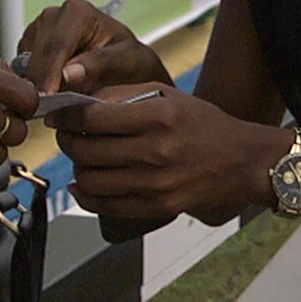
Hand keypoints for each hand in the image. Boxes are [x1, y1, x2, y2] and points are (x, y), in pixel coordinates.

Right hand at [16, 0, 168, 94]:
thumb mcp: (126, 62)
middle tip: (46, 111)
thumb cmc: (130, 62)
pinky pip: (21, 68)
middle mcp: (54, 15)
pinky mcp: (30, 45)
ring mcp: (39, 29)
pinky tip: (48, 96)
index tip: (46, 98)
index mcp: (77, 12)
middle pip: (37, 54)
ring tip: (52, 105)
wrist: (127, 66)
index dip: (49, 74)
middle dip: (40, 83)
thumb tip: (68, 73)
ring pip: (25, 62)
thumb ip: (100, 64)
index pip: (56, 46)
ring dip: (34, 84)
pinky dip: (31, 83)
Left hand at [51, 85, 283, 220]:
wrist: (242, 161)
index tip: (58, 115)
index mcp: (158, 116)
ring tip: (82, 158)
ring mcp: (157, 183)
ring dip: (76, 168)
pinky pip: (106, 205)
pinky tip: (85, 184)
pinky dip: (86, 196)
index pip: (93, 118)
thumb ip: (123, 95)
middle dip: (67, 142)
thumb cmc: (203, 124)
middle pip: (86, 150)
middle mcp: (157, 150)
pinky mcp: (158, 206)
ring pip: (91, 180)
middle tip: (67, 135)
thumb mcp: (168, 95)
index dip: (66, 117)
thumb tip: (79, 102)